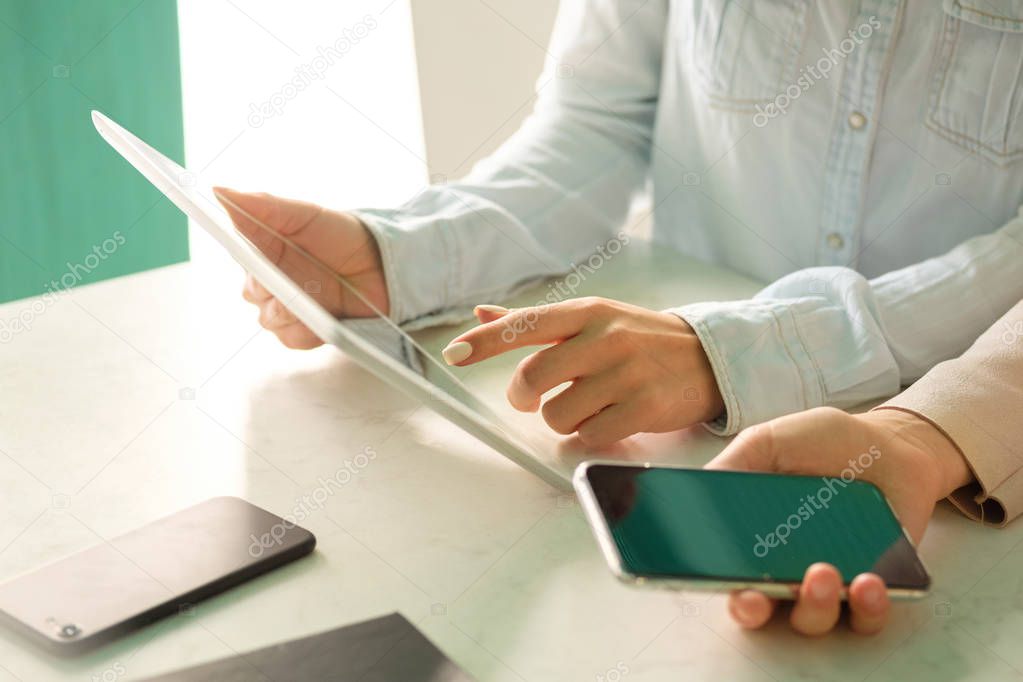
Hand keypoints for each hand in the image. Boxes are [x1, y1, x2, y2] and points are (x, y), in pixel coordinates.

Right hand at [215, 188, 387, 348]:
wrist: (383, 267)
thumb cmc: (343, 236)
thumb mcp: (305, 215)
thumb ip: (264, 206)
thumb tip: (219, 191)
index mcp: (265, 250)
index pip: (237, 253)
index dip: (238, 252)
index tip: (243, 249)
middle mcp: (272, 281)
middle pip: (250, 292)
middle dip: (268, 285)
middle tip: (287, 276)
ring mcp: (287, 309)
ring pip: (268, 318)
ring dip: (288, 308)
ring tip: (312, 295)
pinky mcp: (304, 332)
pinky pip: (289, 337)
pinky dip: (303, 328)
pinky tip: (320, 315)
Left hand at [441, 297, 723, 446]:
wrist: (710, 358)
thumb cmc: (641, 339)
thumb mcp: (595, 318)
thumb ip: (537, 322)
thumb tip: (483, 313)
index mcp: (588, 312)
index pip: (526, 324)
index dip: (485, 341)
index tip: (454, 352)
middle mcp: (605, 338)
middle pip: (533, 377)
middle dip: (523, 397)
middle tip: (531, 400)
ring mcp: (626, 373)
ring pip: (557, 414)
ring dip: (562, 420)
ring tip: (587, 407)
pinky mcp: (644, 407)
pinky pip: (590, 435)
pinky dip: (590, 435)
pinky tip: (608, 421)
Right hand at [707, 406, 971, 635]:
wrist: (889, 445)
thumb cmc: (824, 444)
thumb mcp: (770, 442)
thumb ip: (735, 464)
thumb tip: (697, 488)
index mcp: (752, 538)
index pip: (729, 577)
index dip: (723, 587)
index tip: (724, 585)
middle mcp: (785, 569)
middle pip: (761, 610)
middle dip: (757, 609)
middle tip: (760, 596)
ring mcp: (830, 584)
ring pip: (812, 619)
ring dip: (814, 605)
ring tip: (824, 572)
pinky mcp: (873, 590)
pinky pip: (867, 618)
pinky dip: (867, 608)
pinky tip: (868, 582)